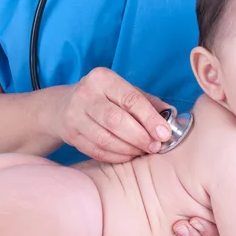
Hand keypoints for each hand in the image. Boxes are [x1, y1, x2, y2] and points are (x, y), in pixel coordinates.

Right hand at [50, 67, 173, 162]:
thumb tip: (172, 115)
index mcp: (103, 78)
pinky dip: (116, 156)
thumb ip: (148, 102)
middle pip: (116, 120)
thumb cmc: (103, 98)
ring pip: (106, 139)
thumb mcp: (124, 91)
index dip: (150, 118)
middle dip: (140, 137)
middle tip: (154, 146)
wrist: (62, 106)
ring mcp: (74, 115)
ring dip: (129, 149)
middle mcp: (85, 94)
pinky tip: (128, 156)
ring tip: (142, 151)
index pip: (130, 99)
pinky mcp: (70, 134)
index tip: (164, 133)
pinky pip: (96, 150)